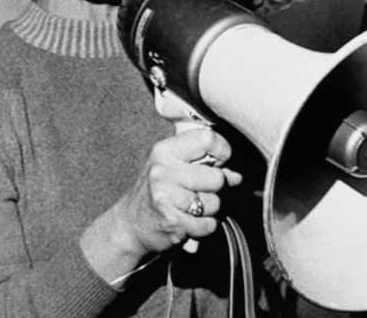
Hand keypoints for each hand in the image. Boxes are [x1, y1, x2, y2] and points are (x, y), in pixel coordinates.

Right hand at [115, 126, 240, 255]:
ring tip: (192, 209)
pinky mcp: (172, 221)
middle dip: (216, 189)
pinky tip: (189, 222)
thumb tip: (236, 176)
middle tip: (201, 192)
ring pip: (215, 203)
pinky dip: (205, 227)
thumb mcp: (172, 167)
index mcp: (164, 150)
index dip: (222, 151)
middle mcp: (163, 170)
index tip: (218, 163)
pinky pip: (209, 225)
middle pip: (217, 177)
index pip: (207, 139)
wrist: (130, 225)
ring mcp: (165, 196)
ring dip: (210, 211)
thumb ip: (203, 163)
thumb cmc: (157, 192)